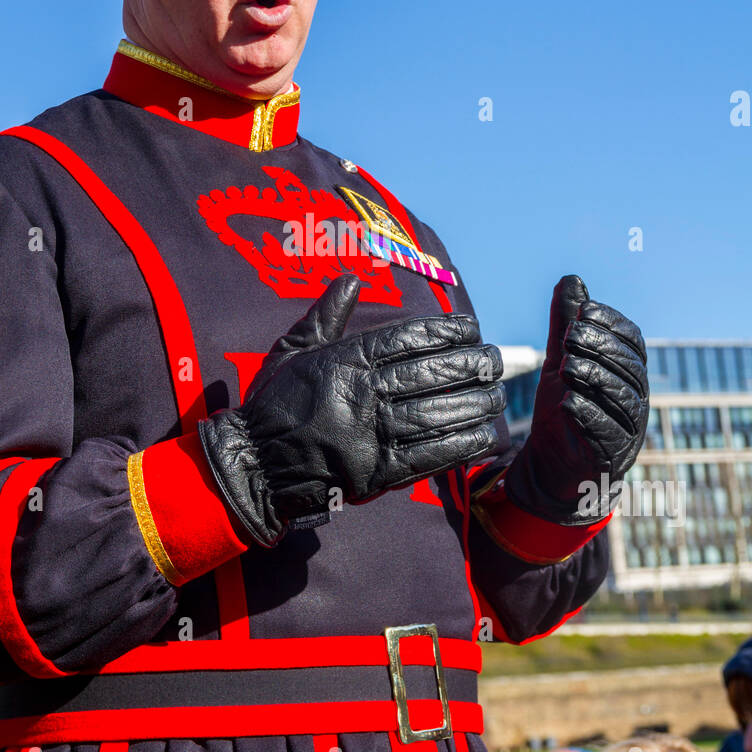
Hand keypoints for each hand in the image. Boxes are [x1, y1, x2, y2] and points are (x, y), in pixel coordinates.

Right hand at [198, 274, 505, 545]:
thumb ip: (325, 314)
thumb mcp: (293, 349)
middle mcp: (362, 393)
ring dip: (472, 404)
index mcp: (345, 360)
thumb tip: (350, 279)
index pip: (407, 338)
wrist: (254, 464)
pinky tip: (483, 436)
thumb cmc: (273, 403)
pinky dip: (459, 445)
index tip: (470, 328)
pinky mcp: (375, 472)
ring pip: (435, 413)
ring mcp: (370, 434)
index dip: (444, 331)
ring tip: (497, 396)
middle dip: (470, 365)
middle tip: (495, 361)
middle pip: (430, 373)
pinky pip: (427, 455)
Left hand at [504, 275, 648, 525]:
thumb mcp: (559, 359)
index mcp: (629, 369)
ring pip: (623, 397)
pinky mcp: (614, 453)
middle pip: (629, 366)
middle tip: (568, 337)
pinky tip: (568, 403)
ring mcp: (629, 426)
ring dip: (594, 379)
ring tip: (566, 368)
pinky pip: (609, 433)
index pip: (632, 339)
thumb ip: (565, 323)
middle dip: (599, 347)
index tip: (582, 311)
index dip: (611, 322)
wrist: (552, 460)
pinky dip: (589, 416)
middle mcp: (636, 395)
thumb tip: (571, 279)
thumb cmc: (563, 405)